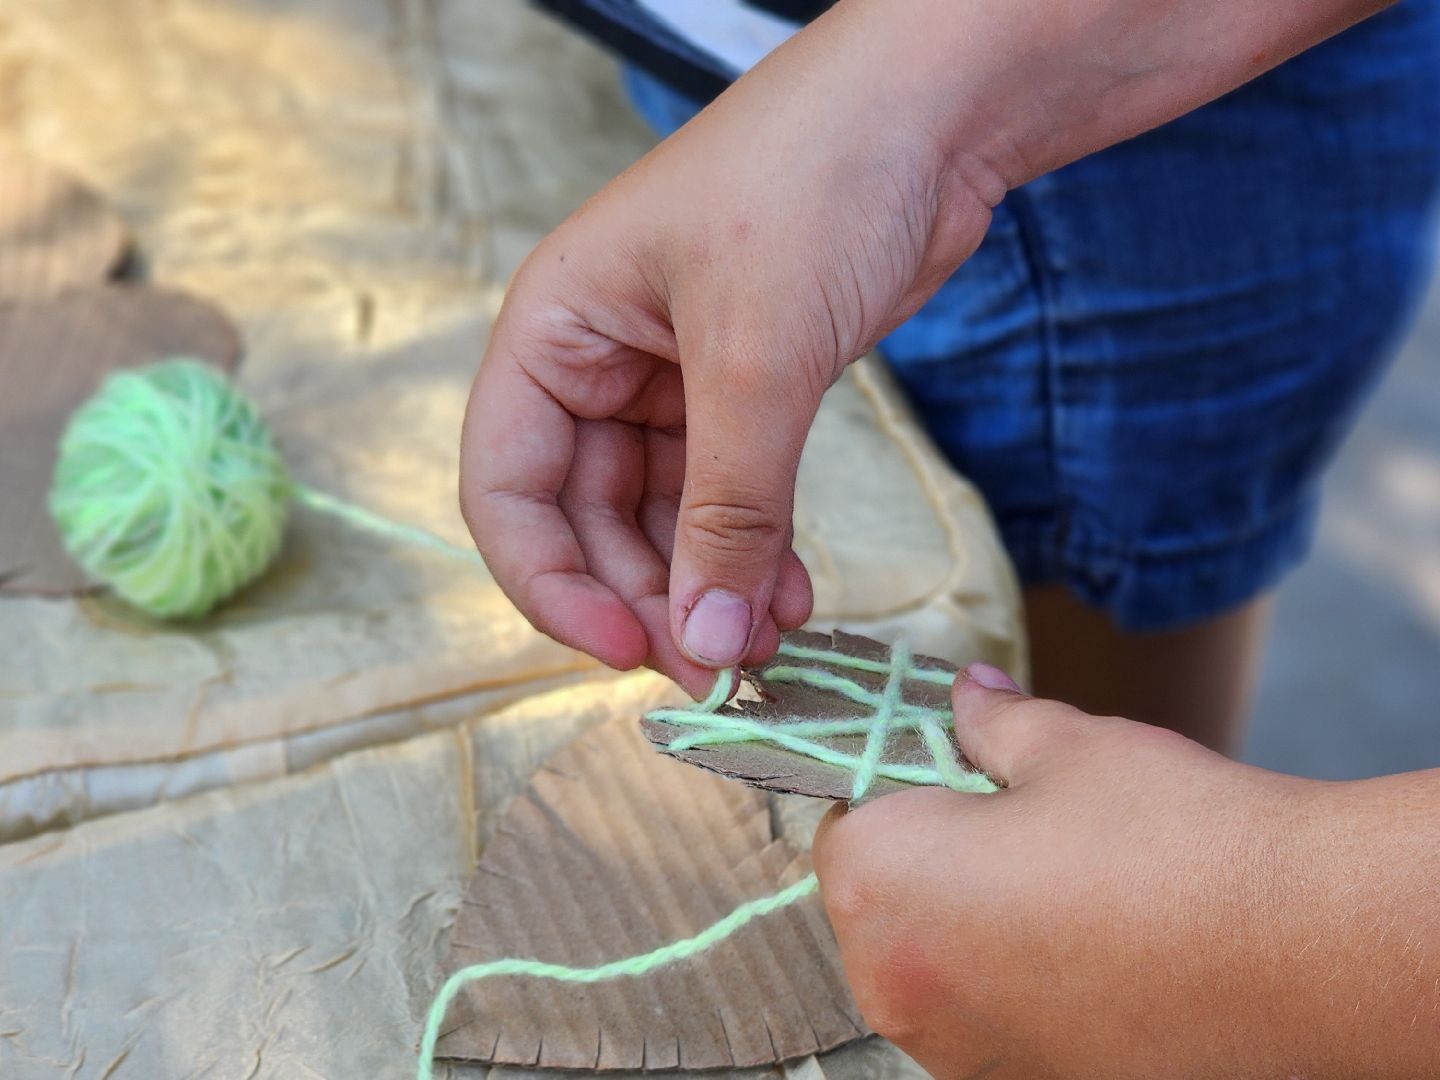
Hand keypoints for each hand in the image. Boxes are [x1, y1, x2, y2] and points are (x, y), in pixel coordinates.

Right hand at [458, 26, 998, 690]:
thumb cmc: (813, 183)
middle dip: (649, 598)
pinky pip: (732, 495)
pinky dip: (756, 551)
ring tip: (770, 642)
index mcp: (555, 329)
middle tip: (719, 669)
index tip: (626, 648)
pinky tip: (793, 596)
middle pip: (588, 519)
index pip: (506, 487)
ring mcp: (676, 376)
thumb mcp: (756, 358)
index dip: (550, 582)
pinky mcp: (751, 386)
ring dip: (709, 587)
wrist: (932, 113)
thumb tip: (710, 645)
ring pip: (666, 518)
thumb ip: (729, 510)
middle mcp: (601, 358)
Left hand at [812, 668, 1327, 1077]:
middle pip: (882, 900)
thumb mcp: (1070, 746)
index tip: (965, 766)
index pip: (847, 819)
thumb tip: (964, 695)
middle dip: (937, 854)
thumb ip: (993, 721)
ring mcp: (957, 1053)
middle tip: (1032, 818)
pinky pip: (990, 1018)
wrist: (1304, 954)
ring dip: (978, 920)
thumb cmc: (1176, 838)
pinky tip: (1104, 944)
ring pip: (936, 963)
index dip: (906, 782)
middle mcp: (897, 986)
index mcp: (884, 883)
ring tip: (1080, 880)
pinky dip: (1024, 980)